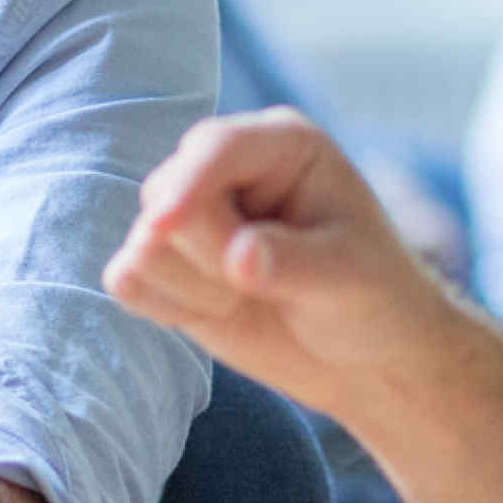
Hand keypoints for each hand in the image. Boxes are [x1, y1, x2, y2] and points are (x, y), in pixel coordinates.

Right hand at [103, 110, 465, 422]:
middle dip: (205, 255)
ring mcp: (192, 215)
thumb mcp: (352, 278)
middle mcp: (227, 169)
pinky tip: (218, 311)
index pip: (216, 147)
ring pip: (144, 241)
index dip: (188, 184)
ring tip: (246, 298)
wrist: (363, 357)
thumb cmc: (373, 298)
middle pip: (167, 194)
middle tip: (261, 285)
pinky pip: (128, 278)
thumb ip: (294, 264)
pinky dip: (166, 305)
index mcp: (280, 145)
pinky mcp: (167, 262)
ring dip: (192, 287)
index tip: (165, 226)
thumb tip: (237, 258)